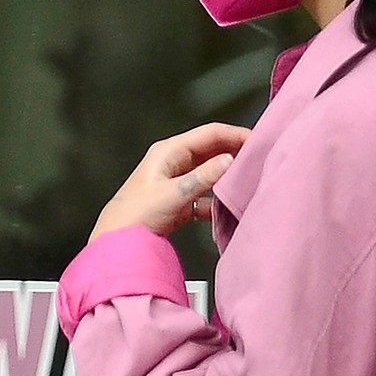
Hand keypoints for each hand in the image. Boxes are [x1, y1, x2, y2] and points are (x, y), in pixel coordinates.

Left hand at [89, 123, 252, 240]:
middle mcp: (173, 163)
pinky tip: (225, 209)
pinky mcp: (179, 201)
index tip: (256, 141)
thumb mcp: (174, 194)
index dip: (234, 135)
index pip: (209, 134)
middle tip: (257, 161)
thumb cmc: (136, 214)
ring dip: (226, 178)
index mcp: (169, 152)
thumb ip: (204, 177)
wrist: (118, 241)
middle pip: (211, 151)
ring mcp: (176, 182)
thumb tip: (229, 161)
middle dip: (234, 154)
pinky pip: (204, 195)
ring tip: (247, 182)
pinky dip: (216, 201)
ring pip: (209, 173)